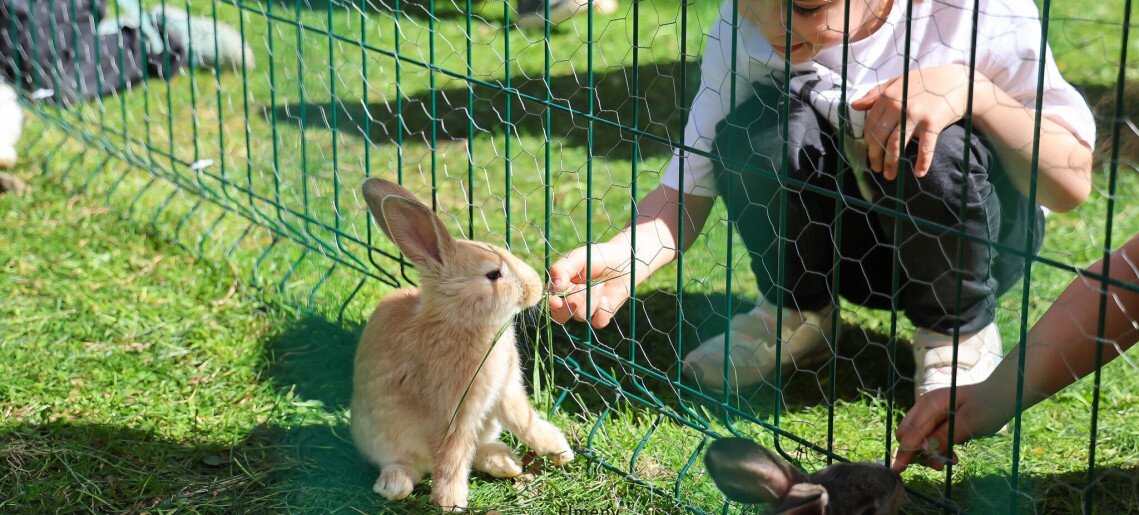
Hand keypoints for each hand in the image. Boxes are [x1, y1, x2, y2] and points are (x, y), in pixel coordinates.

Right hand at [548, 241, 634, 328]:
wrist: (623, 261)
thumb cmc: (597, 257)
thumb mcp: (578, 258)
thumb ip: (562, 269)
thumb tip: (554, 287)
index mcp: (559, 288)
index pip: (549, 302)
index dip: (551, 305)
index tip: (556, 301)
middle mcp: (569, 301)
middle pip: (560, 316)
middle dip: (572, 302)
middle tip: (583, 286)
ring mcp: (585, 310)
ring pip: (580, 316)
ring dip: (591, 300)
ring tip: (600, 285)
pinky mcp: (601, 316)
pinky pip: (598, 321)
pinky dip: (603, 309)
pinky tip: (607, 297)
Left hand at [851, 64, 989, 179]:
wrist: (958, 81)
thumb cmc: (925, 82)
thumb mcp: (898, 82)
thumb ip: (876, 94)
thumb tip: (855, 105)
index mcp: (888, 96)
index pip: (871, 125)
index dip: (868, 142)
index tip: (870, 153)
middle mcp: (899, 106)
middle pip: (880, 137)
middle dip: (876, 157)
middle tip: (877, 169)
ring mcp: (916, 115)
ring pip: (896, 145)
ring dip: (891, 164)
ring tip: (890, 176)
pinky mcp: (933, 123)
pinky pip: (925, 148)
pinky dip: (923, 162)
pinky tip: (919, 173)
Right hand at [892, 383, 1010, 472]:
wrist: (1003, 396)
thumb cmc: (988, 406)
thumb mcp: (969, 424)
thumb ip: (945, 436)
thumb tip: (923, 450)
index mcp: (930, 404)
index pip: (911, 431)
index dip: (905, 451)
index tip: (899, 470)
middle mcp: (925, 407)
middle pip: (907, 434)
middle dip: (917, 452)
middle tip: (939, 464)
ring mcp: (930, 413)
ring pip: (917, 438)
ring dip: (929, 452)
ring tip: (951, 459)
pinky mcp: (937, 420)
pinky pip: (928, 438)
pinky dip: (936, 449)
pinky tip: (952, 455)